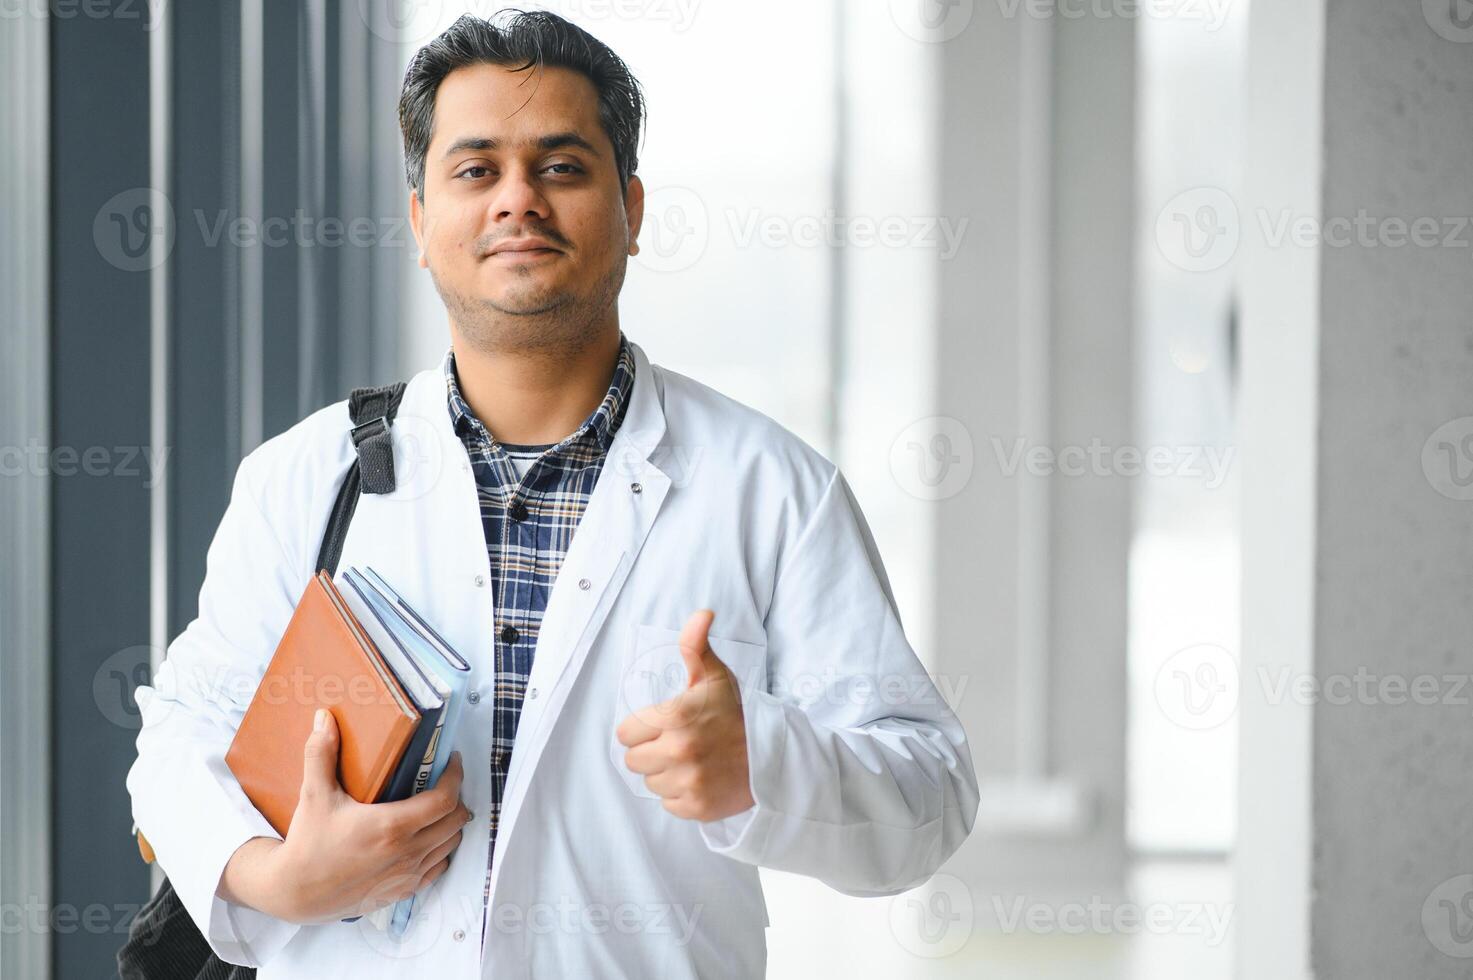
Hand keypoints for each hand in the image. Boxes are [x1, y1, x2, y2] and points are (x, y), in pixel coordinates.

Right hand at [218, 709, 470, 923]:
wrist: (296, 892)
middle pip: (456, 820)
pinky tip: (429, 837)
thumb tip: (324, 718)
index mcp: (392, 827)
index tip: (452, 761)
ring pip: (452, 843)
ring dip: (451, 823)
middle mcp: (407, 853)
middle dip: (457, 797)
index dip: (455, 776)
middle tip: (444, 781)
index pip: (445, 799)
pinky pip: (440, 867)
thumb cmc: (308, 844)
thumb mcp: (314, 795)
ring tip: (438, 806)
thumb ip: (321, 754)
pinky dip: (442, 849)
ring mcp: (408, 875)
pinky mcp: (403, 891)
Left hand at [615, 609, 754, 821]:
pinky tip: (701, 779)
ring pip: (650, 783)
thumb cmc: (735, 713)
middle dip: (651, 752)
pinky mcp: (696, 807)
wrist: (772, 755)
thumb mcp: (715, 676)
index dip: (642, 729)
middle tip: (679, 743)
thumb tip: (702, 613)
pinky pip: (668, 804)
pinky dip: (681, 795)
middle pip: (633, 761)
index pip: (625, 734)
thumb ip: (696, 645)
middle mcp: (679, 750)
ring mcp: (689, 781)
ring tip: (693, 761)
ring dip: (666, 774)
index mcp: (676, 716)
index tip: (664, 726)